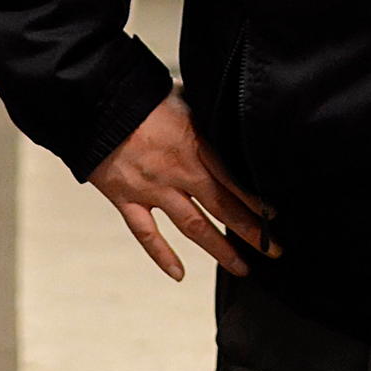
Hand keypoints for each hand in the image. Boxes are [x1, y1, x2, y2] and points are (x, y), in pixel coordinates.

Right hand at [86, 93, 277, 280]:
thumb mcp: (184, 97)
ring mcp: (153, 189)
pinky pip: (147, 233)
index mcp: (195, 144)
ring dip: (219, 249)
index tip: (273, 217)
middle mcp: (178, 171)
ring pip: (193, 226)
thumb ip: (205, 114)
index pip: (233, 179)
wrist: (96, 104)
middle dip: (250, 231)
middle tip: (273, 250)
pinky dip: (162, 255)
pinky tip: (179, 274)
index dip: (255, 201)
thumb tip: (225, 114)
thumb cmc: (140, 96)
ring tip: (241, 267)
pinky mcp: (127, 199)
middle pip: (222, 207)